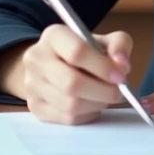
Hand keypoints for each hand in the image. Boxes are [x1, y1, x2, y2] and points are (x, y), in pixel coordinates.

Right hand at [17, 25, 133, 124]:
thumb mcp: (105, 40)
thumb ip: (120, 45)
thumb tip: (122, 65)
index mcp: (53, 35)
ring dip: (96, 104)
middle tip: (118, 92)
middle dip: (102, 91)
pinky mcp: (34, 107)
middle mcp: (36, 58)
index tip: (121, 76)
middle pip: (71, 83)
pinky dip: (86, 115)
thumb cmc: (85, 52)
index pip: (77, 52)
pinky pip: (66, 118)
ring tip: (105, 97)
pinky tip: (92, 104)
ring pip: (69, 105)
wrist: (54, 64)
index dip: (103, 67)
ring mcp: (31, 84)